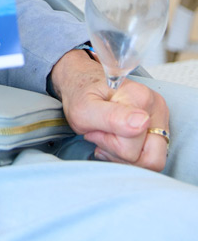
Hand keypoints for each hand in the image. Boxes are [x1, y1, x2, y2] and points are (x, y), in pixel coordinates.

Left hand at [50, 48, 169, 170]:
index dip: (108, 144)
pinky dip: (131, 153)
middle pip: (150, 158)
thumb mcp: (85, 108)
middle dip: (121, 154)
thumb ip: (112, 117)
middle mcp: (156, 106)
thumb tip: (143, 123)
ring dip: (125, 155)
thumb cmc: (81, 93)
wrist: (80, 80)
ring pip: (153, 160)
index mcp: (140, 97)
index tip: (94, 128)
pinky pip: (151, 156)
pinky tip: (114, 139)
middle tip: (101, 135)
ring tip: (107, 136)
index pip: (132, 149)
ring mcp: (160, 116)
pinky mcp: (159, 126)